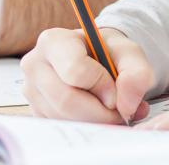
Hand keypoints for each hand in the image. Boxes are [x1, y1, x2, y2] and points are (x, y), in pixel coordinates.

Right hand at [21, 27, 152, 123]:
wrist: (97, 60)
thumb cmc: (108, 53)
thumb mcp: (130, 54)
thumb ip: (137, 74)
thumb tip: (127, 105)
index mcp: (53, 41)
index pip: (75, 70)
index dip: (102, 85)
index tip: (116, 90)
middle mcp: (35, 65)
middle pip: (67, 100)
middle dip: (100, 112)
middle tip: (119, 110)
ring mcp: (31, 91)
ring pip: (64, 118)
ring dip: (94, 121)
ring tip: (110, 111)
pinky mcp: (36, 111)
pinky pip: (60, 127)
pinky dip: (84, 126)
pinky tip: (96, 114)